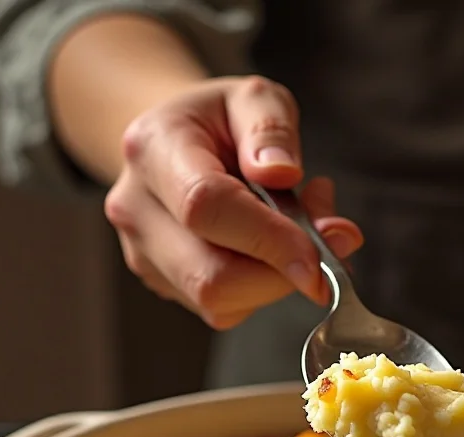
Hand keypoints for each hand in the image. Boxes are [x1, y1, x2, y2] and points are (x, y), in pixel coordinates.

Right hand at [103, 76, 362, 328]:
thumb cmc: (220, 122)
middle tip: (326, 240)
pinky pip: (225, 310)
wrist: (177, 146)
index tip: (322, 253)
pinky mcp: (164, 286)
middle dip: (282, 273)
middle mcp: (136, 209)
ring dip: (276, 281)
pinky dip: (262, 290)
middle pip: (212, 277)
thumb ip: (272, 129)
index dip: (269, 239)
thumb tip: (283, 173)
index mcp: (153, 149)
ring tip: (295, 232)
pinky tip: (269, 252)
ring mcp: (144, 255)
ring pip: (221, 303)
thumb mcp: (255, 98)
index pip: (207, 208)